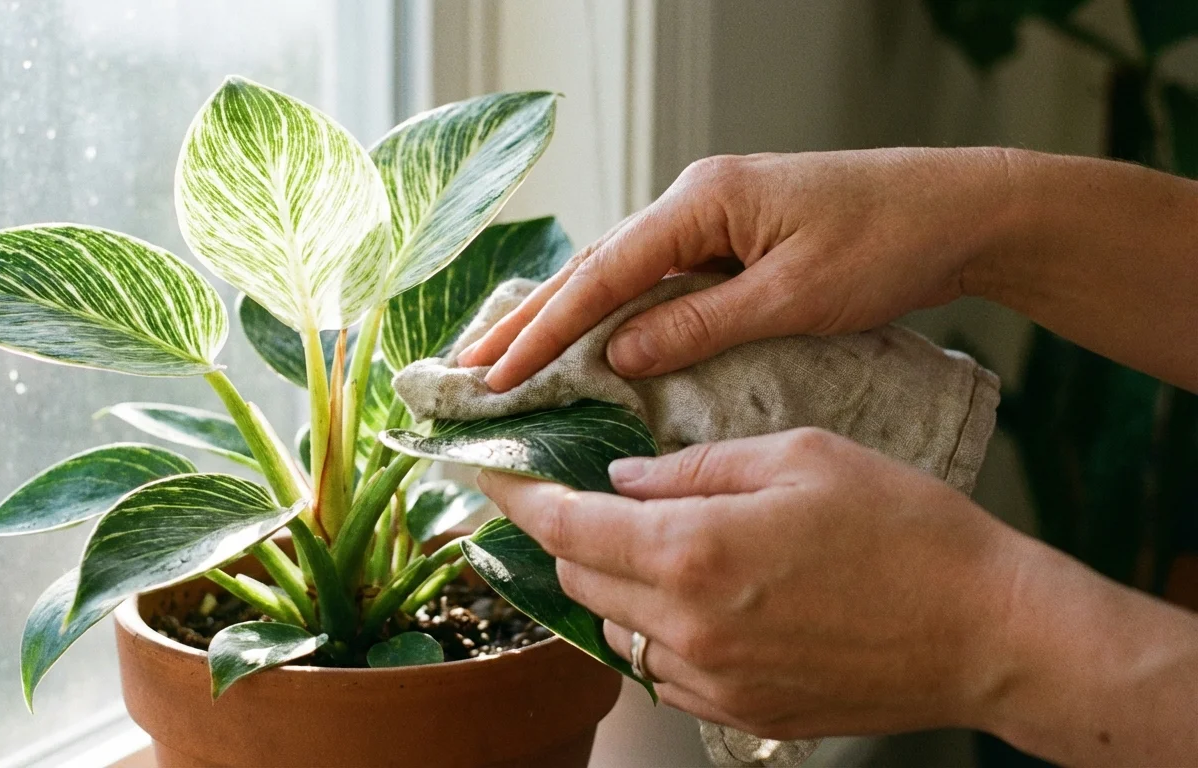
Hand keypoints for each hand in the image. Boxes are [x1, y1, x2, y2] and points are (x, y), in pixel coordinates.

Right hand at [460, 148, 1016, 390]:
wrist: (958, 212)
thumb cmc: (887, 243)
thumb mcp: (795, 295)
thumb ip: (702, 324)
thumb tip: (619, 354)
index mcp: (702, 201)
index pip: (603, 274)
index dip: (545, 331)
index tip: (496, 377)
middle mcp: (693, 202)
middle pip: (592, 269)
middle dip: (527, 324)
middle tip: (465, 371)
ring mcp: (709, 220)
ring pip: (615, 276)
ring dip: (560, 321)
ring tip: (502, 362)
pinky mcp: (729, 243)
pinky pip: (652, 282)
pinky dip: (609, 315)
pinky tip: (583, 343)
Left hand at [477, 428, 1027, 738]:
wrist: (987, 633)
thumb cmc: (907, 531)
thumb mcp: (800, 456)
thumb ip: (696, 466)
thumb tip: (626, 477)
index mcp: (695, 551)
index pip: (567, 524)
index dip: (516, 495)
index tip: (486, 473)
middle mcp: (689, 626)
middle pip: (578, 578)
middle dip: (562, 533)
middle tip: (571, 496)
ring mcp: (713, 681)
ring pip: (614, 628)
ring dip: (609, 584)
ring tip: (648, 543)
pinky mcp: (741, 713)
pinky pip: (662, 670)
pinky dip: (654, 630)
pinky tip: (695, 596)